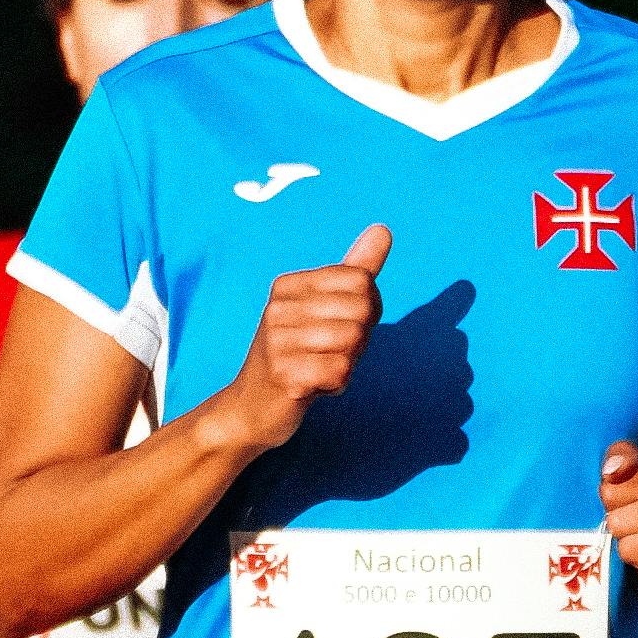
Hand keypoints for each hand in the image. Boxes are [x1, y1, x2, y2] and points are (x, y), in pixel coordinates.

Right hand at [227, 223, 389, 450]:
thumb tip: (384, 229)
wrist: (253, 408)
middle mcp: (278, 308)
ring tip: (319, 369)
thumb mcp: (323, 308)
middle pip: (361, 311)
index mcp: (288, 286)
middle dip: (359, 339)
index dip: (367, 310)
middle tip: (329, 353)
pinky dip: (337, 384)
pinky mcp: (284, 375)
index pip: (361, 281)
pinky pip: (341, 371)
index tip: (340, 327)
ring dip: (347, 363)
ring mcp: (277, 342)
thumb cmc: (297, 354)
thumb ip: (355, 270)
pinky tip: (314, 387)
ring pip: (353, 342)